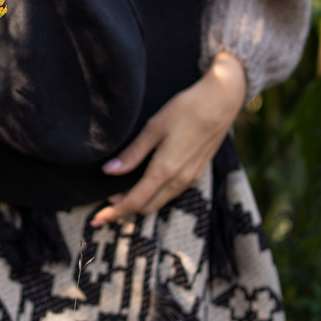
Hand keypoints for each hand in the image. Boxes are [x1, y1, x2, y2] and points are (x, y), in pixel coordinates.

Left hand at [90, 52, 246, 226]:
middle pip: (147, 207)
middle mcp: (179, 180)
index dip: (114, 213)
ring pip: (160, 202)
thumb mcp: (154, 128)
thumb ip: (132, 154)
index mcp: (165, 170)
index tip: (98, 219)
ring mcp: (191, 178)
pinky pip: (172, 193)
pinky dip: (155, 195)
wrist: (222, 101)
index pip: (135, 201)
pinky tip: (145, 184)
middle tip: (104, 205)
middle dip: (125, 211)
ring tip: (120, 195)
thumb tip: (110, 171)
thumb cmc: (186, 110)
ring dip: (140, 203)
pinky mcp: (197, 172)